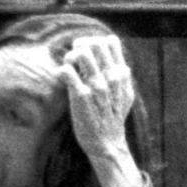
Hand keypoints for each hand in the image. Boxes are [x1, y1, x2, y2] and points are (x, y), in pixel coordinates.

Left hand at [59, 34, 134, 159]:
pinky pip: (67, 71)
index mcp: (121, 74)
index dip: (95, 42)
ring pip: (82, 53)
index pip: (110, 42)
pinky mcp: (81, 97)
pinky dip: (61, 70)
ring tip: (69, 68)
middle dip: (81, 46)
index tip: (87, 53)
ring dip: (71, 56)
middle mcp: (111, 78)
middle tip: (75, 60)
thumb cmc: (112, 118)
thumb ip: (123, 78)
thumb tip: (122, 63)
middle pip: (95, 44)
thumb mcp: (126, 97)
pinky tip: (61, 77)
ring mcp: (97, 87)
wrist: (106, 143)